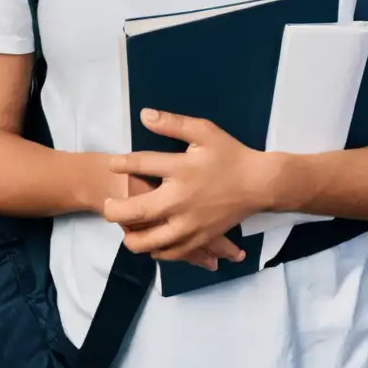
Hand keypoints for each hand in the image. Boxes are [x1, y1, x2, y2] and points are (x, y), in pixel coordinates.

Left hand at [103, 108, 269, 261]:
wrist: (259, 184)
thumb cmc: (230, 155)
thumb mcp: (204, 131)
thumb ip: (173, 124)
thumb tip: (144, 115)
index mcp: (182, 169)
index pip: (142, 165)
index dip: (122, 164)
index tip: (112, 165)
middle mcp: (181, 199)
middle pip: (137, 211)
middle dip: (115, 211)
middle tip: (108, 207)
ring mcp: (190, 223)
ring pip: (151, 241)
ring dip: (132, 237)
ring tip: (125, 230)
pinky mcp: (199, 238)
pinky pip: (171, 252)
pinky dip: (157, 251)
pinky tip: (151, 244)